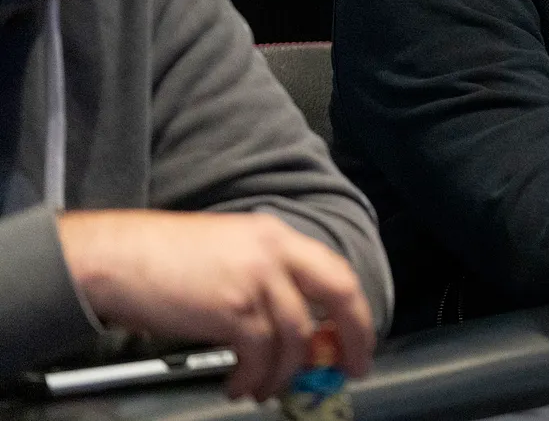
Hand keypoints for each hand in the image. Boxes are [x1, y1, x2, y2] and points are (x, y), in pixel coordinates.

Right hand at [58, 210, 374, 401]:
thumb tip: (293, 328)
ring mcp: (255, 279)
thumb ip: (265, 278)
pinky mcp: (232, 309)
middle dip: (353, 336)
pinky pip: (260, 354)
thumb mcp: (229, 251)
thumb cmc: (161, 258)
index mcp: (276, 236)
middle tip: (350, 370)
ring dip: (284, 372)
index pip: (336, 271)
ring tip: (265, 389)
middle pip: (338, 294)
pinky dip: (254, 377)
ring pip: (295, 336)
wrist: (114, 258)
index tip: (359, 340)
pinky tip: (238, 385)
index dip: (355, 310)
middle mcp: (275, 252)